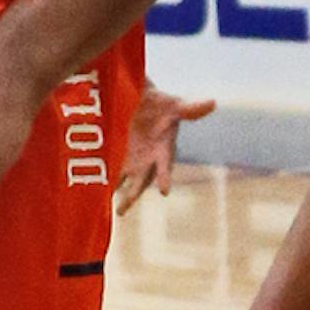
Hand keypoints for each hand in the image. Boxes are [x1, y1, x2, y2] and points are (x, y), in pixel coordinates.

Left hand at [116, 85, 214, 214]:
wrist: (142, 98)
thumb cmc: (162, 103)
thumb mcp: (174, 104)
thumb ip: (190, 108)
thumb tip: (212, 102)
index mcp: (164, 148)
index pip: (165, 165)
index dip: (164, 176)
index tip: (164, 191)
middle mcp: (149, 158)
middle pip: (141, 180)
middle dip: (132, 194)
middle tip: (123, 209)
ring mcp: (134, 157)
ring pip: (125, 180)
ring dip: (119, 193)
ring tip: (116, 211)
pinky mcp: (120, 153)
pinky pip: (112, 168)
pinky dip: (106, 178)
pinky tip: (97, 191)